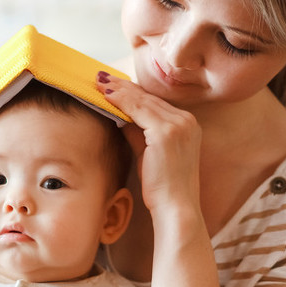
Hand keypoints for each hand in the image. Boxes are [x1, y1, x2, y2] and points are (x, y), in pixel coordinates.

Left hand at [96, 72, 201, 219]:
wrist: (176, 207)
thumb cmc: (161, 186)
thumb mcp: (148, 154)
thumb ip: (138, 134)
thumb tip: (120, 117)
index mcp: (186, 125)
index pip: (154, 102)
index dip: (131, 93)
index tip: (112, 86)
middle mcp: (186, 120)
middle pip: (148, 98)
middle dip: (123, 87)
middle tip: (100, 78)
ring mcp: (179, 124)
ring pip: (142, 100)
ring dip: (119, 90)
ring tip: (99, 83)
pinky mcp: (167, 132)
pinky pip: (139, 110)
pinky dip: (121, 101)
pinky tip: (106, 95)